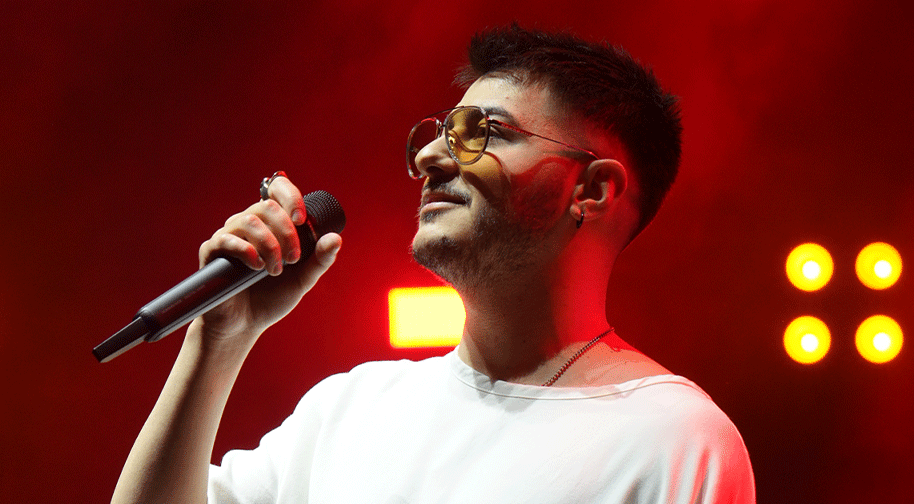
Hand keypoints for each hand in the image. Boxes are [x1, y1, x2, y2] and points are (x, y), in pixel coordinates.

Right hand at [194, 175, 341, 347]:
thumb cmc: (272, 297)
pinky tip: (257, 266)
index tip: (302, 219)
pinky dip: (245, 250)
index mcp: (272, 224)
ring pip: (248, 221)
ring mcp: (229, 236)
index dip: (290, 196)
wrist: (245, 324)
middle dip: (286, 231)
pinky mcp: (212, 252)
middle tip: (293, 258)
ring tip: (276, 269)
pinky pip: (225, 239)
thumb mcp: (303, 279)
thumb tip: (336, 239)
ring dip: (269, 245)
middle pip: (266, 206)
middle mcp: (249, 224)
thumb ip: (319, 259)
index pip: (278, 191)